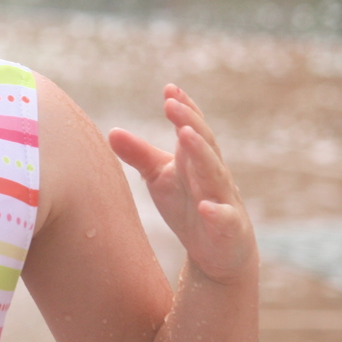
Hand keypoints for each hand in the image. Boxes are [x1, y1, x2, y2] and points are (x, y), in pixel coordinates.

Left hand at [108, 85, 255, 284]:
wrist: (217, 253)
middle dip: (189, 122)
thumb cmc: (187, 206)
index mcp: (195, 159)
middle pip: (203, 144)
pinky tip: (206, 207)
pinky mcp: (229, 229)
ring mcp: (223, 200)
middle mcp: (212, 174)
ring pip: (215, 174)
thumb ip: (138, 154)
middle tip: (172, 104)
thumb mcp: (159, 178)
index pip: (193, 128)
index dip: (183, 108)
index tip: (169, 88)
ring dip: (202, 154)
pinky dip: (216, 212)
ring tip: (186, 135)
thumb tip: (111, 130)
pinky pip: (224, 219)